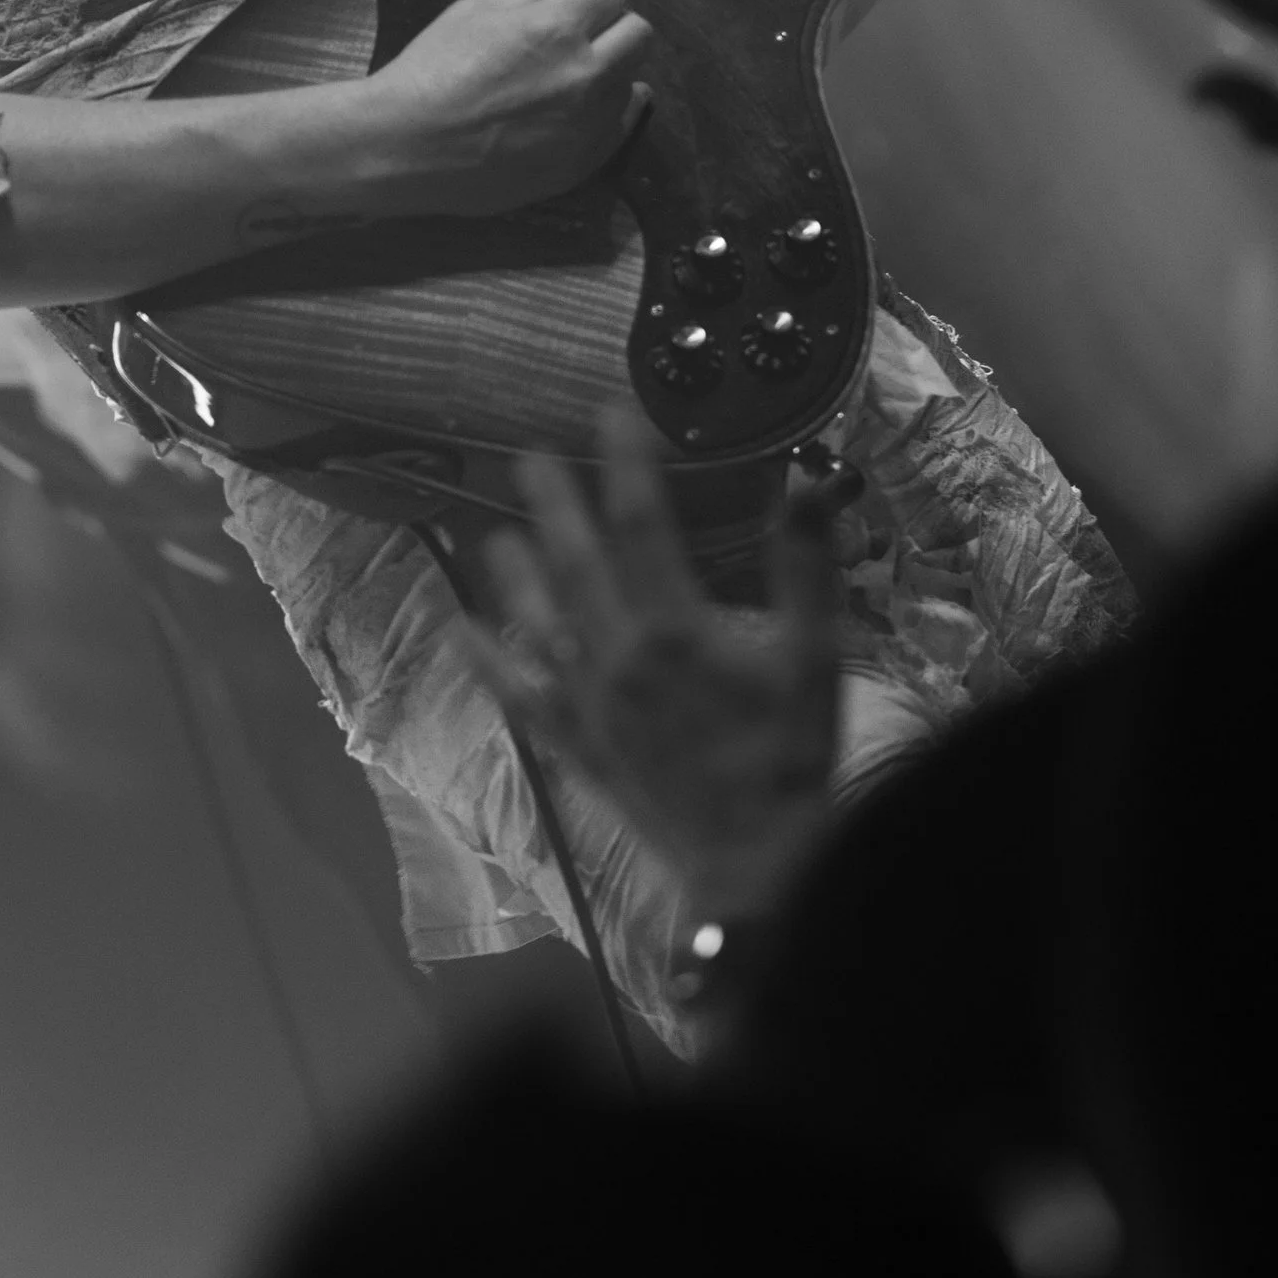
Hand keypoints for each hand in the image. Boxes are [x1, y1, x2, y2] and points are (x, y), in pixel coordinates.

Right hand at [371, 0, 651, 216]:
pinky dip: (607, 109)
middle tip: (579, 28)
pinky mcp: (581, 162)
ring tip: (569, 72)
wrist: (406, 147)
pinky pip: (620, 126)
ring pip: (632, 80)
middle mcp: (585, 74)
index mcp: (556, 28)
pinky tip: (577, 107)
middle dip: (613, 21)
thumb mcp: (476, 13)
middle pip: (639, 32)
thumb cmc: (431, 70)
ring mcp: (588, 123)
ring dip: (610, 67)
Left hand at [459, 402, 854, 924]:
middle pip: (575, 560)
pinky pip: (520, 695)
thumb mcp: (815, 657)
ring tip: (491, 531)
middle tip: (527, 454)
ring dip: (513, 571)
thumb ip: (806, 567)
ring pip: (537, 620)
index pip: (642, 522)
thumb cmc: (792, 759)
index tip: (611, 414)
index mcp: (674, 629)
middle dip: (553, 501)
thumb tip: (806, 484)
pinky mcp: (577, 747)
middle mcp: (617, 658)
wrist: (757, 864)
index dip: (625, 462)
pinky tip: (461, 628)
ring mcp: (589, 705)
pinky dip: (487, 659)